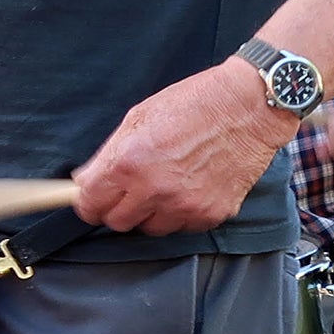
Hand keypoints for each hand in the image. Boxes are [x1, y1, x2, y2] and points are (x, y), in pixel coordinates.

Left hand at [73, 60, 293, 235]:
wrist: (247, 108)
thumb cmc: (193, 104)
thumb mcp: (137, 118)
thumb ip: (109, 155)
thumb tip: (85, 181)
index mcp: (129, 162)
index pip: (91, 203)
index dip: (87, 201)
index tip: (90, 199)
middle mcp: (155, 189)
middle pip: (117, 222)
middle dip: (116, 208)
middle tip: (126, 191)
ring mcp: (185, 205)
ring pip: (150, 228)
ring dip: (149, 213)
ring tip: (161, 186)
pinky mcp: (211, 214)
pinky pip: (183, 227)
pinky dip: (180, 213)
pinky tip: (187, 188)